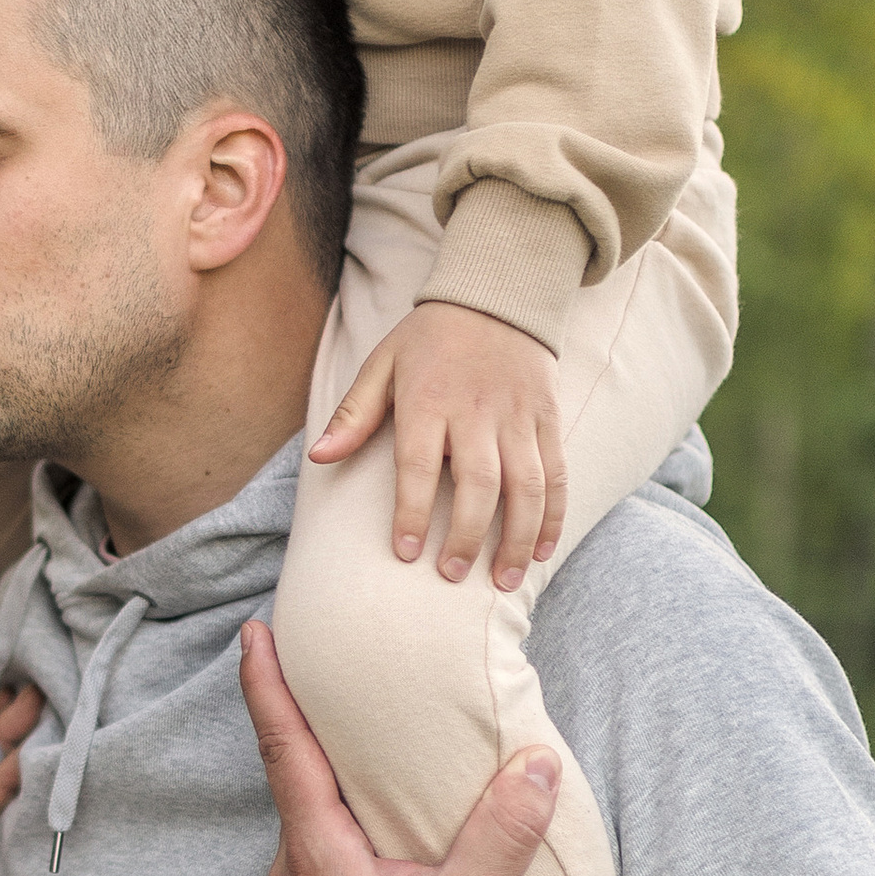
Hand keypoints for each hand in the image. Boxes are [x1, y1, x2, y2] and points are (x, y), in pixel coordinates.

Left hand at [237, 622, 557, 875]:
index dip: (266, 687)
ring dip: (323, 788)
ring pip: (306, 828)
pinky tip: (366, 836)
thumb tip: (534, 762)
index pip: (285, 751)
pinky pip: (314, 864)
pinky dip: (333, 834)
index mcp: (319, 857)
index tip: (252, 634)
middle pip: (292, 783)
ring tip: (351, 748)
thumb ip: (502, 831)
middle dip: (302, 727)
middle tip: (311, 669)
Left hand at [309, 300, 567, 590]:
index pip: (419, 465)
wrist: (498, 294)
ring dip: (516, 538)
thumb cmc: (430, 338)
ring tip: (501, 581)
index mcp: (428, 399)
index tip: (406, 553)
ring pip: (526, 486)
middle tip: (450, 574)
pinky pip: (556, 473)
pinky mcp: (547, 419)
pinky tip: (541, 552)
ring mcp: (518, 416)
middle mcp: (477, 411)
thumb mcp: (382, 363)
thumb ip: (354, 414)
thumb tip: (318, 457)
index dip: (413, 512)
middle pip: (479, 484)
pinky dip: (552, 516)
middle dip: (467, 536)